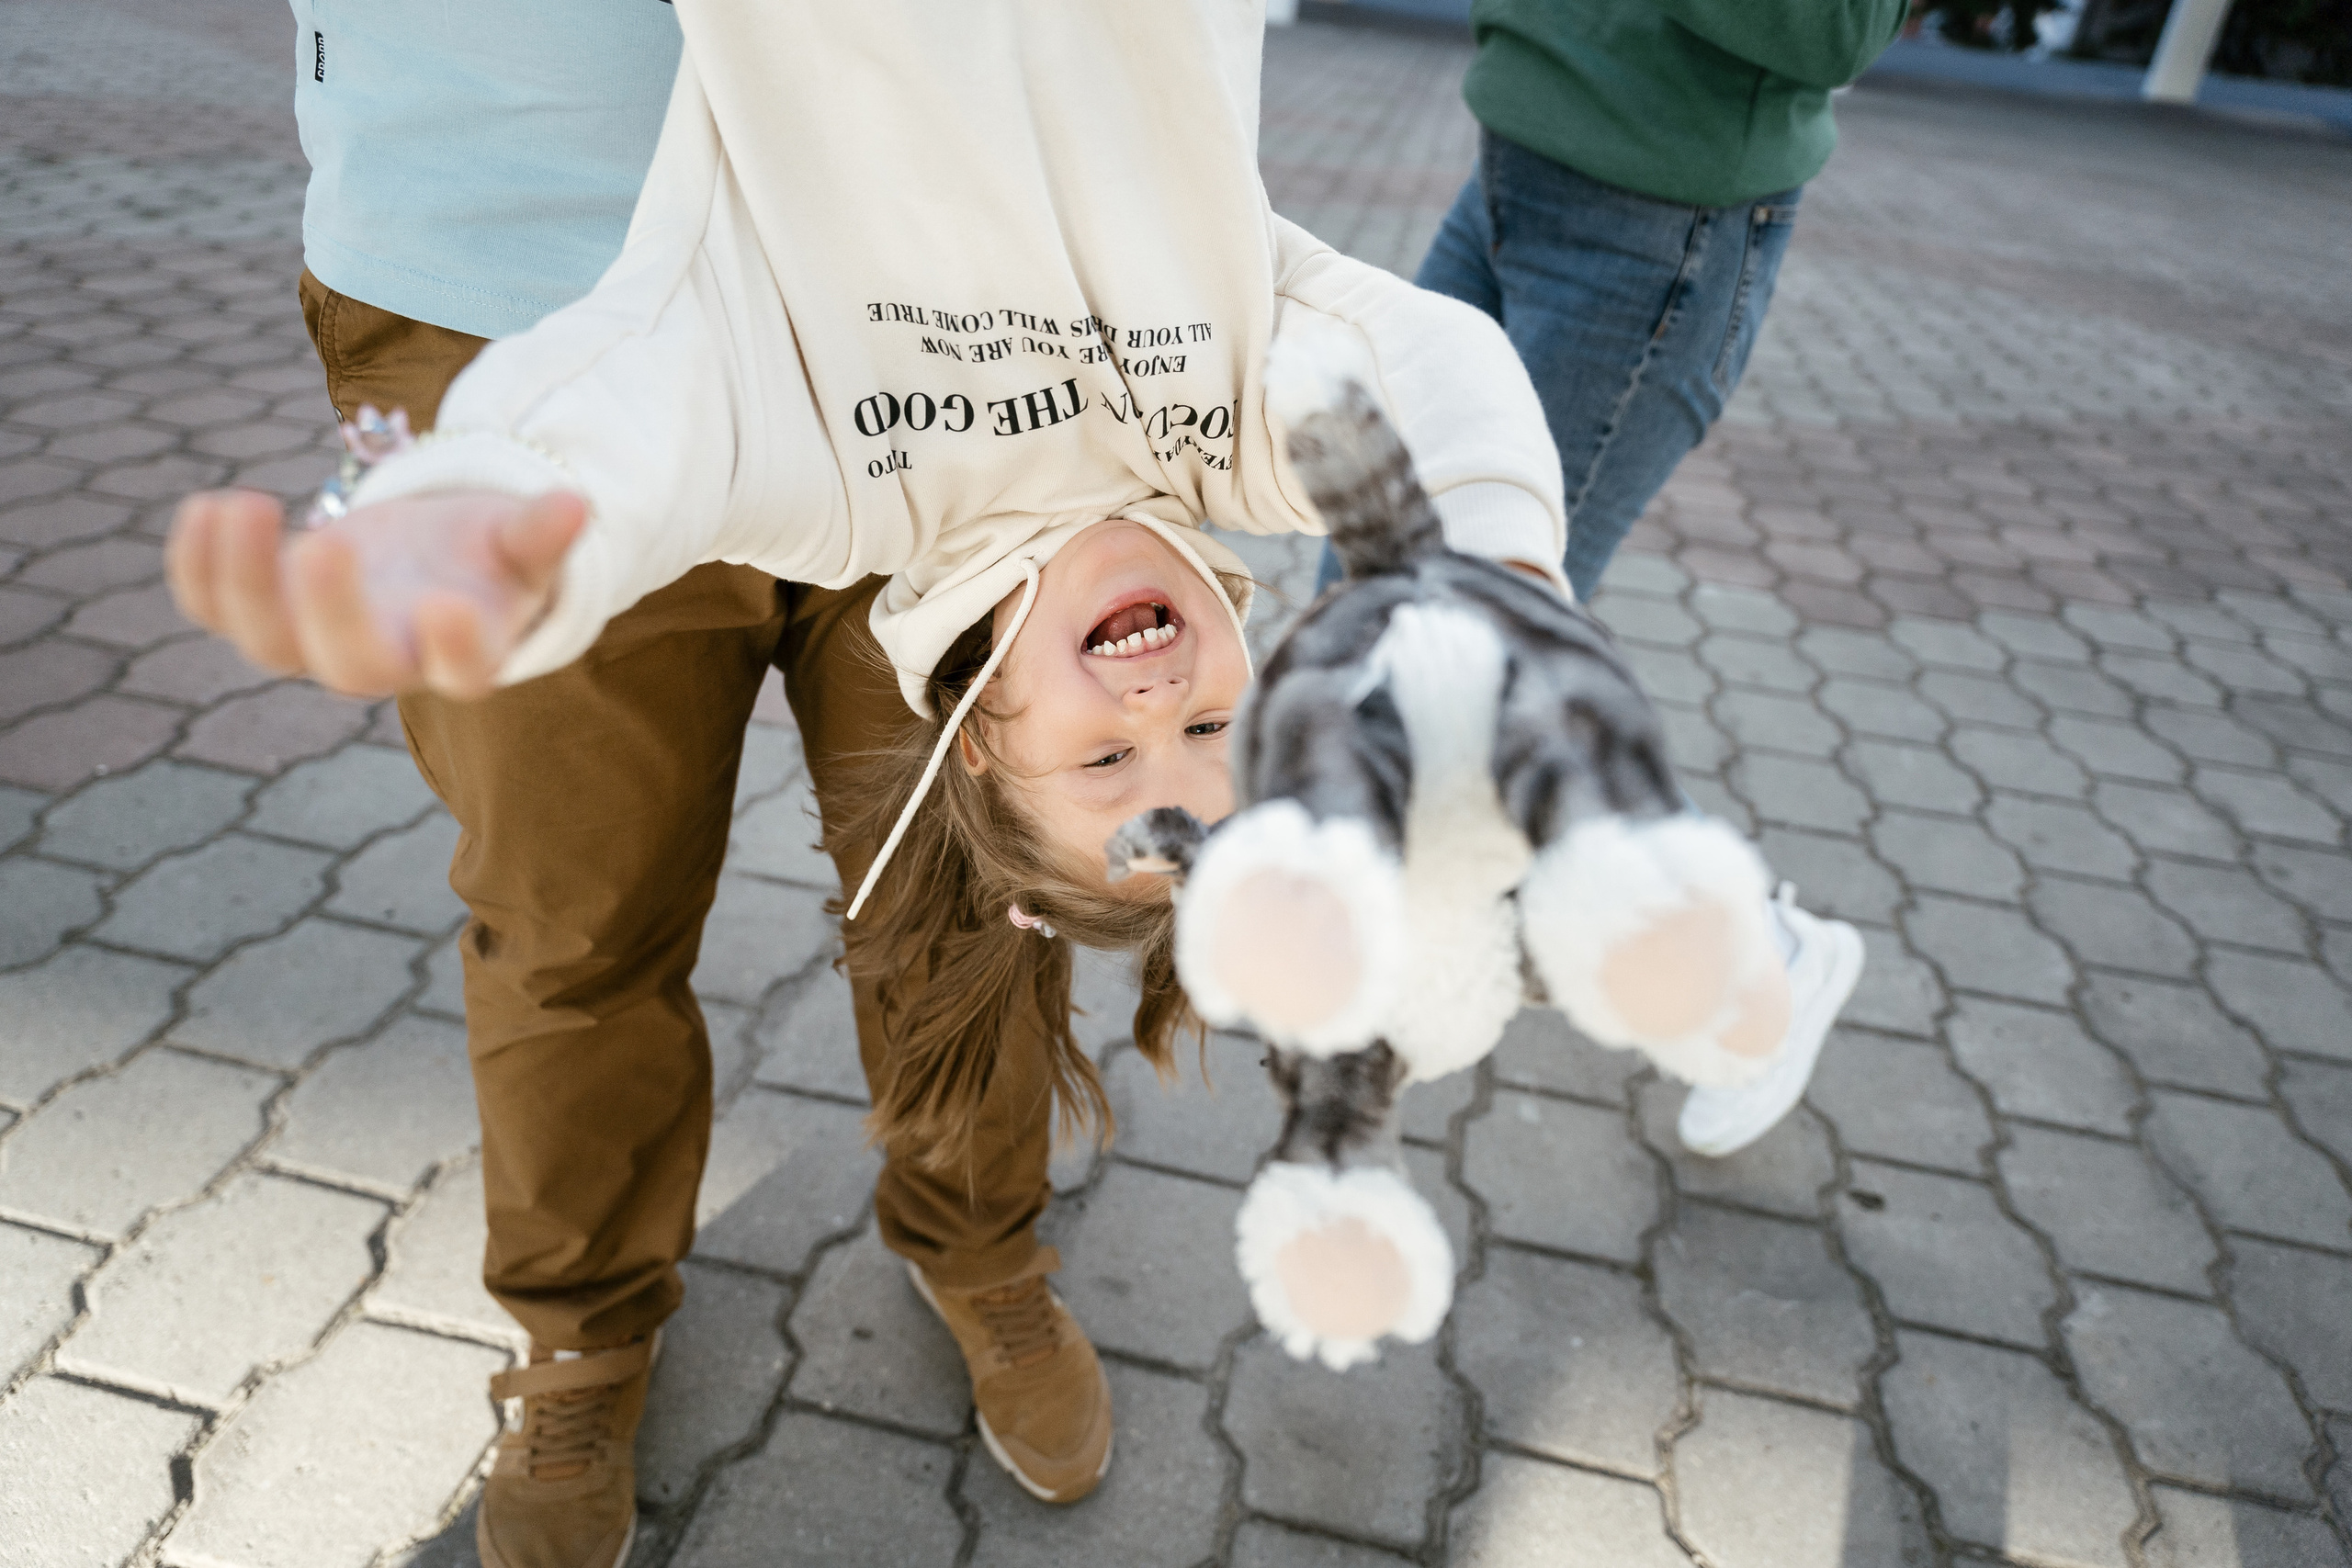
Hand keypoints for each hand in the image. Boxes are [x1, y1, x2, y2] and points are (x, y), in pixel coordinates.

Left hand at [165, 487, 585, 698]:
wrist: (431, 561)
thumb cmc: (486, 555)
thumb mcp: (518, 539)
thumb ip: (540, 532)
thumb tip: (576, 505)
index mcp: (465, 653)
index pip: (464, 673)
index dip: (455, 648)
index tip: (448, 604)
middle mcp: (387, 661)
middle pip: (351, 665)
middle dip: (329, 611)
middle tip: (323, 546)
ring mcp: (317, 642)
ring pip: (268, 643)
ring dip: (242, 583)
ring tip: (243, 505)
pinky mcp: (267, 613)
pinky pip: (215, 609)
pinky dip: (197, 566)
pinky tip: (206, 505)